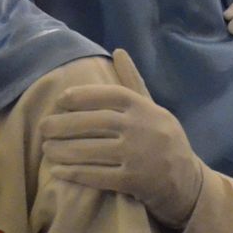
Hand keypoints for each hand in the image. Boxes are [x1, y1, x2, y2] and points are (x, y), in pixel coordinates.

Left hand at [40, 50, 204, 227]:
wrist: (189, 182)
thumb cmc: (164, 139)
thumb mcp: (153, 108)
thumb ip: (132, 81)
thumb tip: (117, 50)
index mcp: (145, 108)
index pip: (112, 95)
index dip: (84, 95)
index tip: (61, 99)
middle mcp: (141, 129)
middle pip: (96, 123)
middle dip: (65, 125)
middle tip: (43, 127)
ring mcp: (138, 156)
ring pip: (93, 150)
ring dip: (65, 150)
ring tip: (46, 149)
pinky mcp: (133, 181)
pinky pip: (98, 176)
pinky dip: (75, 173)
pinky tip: (58, 171)